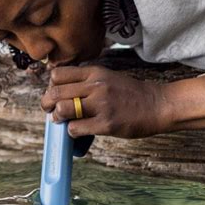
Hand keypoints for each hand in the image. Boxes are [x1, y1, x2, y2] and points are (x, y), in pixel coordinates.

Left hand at [40, 64, 168, 138]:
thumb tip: (60, 92)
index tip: (55, 93)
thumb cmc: (130, 93)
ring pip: (62, 109)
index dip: (51, 86)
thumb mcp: (107, 77)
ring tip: (64, 120)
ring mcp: (101, 105)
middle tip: (50, 110)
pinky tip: (78, 130)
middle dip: (47, 104)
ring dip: (58, 117)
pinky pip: (76, 128)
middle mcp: (95, 86)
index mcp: (94, 73)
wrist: (157, 104)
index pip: (57, 75)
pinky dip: (71, 132)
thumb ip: (85, 81)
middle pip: (55, 93)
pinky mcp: (106, 124)